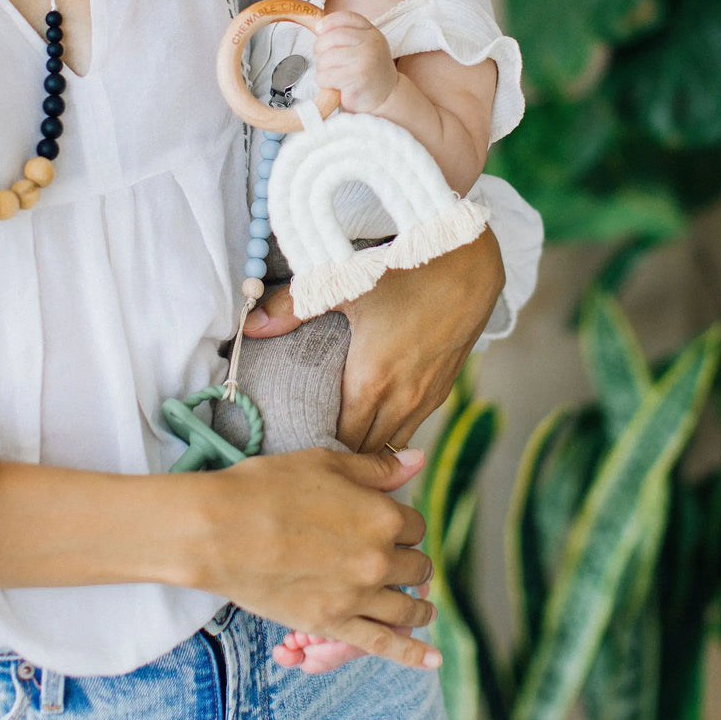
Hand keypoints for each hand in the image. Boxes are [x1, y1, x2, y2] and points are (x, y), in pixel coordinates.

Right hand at [195, 447, 439, 669]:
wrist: (220, 529)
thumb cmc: (268, 487)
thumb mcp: (326, 463)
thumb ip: (378, 468)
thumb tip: (419, 460)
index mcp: (383, 516)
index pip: (414, 524)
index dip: (401, 522)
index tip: (388, 524)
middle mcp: (379, 560)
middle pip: (414, 565)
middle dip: (408, 561)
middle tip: (397, 561)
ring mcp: (358, 596)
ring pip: (407, 607)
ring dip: (419, 606)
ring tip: (423, 607)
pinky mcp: (333, 624)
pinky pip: (384, 644)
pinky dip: (413, 654)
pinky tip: (433, 661)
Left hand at [244, 229, 504, 450]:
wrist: (470, 262)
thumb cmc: (405, 270)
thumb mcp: (345, 283)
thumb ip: (293, 307)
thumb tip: (250, 325)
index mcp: (372, 382)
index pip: (340, 443)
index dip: (318, 450)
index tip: (296, 448)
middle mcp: (402, 399)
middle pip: (366, 451)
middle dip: (342, 457)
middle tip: (312, 451)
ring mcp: (427, 397)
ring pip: (393, 443)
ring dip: (369, 446)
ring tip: (341, 442)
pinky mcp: (444, 389)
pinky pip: (413, 426)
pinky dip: (392, 430)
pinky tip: (375, 418)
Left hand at [313, 11, 397, 113]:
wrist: (386, 97)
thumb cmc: (368, 73)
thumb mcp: (362, 48)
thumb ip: (345, 37)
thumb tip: (318, 26)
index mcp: (371, 33)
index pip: (346, 18)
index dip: (328, 22)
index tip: (319, 30)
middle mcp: (371, 43)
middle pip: (331, 37)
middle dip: (320, 50)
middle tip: (325, 61)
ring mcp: (366, 59)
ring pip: (326, 58)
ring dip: (322, 69)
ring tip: (332, 75)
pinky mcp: (358, 77)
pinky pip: (326, 75)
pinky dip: (324, 81)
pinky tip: (333, 84)